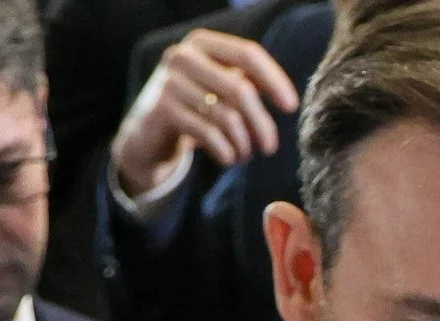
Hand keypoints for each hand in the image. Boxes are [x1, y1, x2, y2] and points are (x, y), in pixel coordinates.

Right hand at [111, 29, 300, 198]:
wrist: (148, 133)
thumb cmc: (196, 109)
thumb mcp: (221, 89)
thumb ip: (250, 84)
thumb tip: (287, 99)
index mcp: (203, 43)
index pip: (248, 53)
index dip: (274, 80)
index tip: (291, 107)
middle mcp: (183, 56)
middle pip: (241, 90)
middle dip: (262, 124)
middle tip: (270, 147)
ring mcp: (169, 81)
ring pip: (227, 117)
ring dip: (243, 144)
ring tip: (244, 154)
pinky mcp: (162, 110)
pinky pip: (209, 134)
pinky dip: (226, 152)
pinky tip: (228, 158)